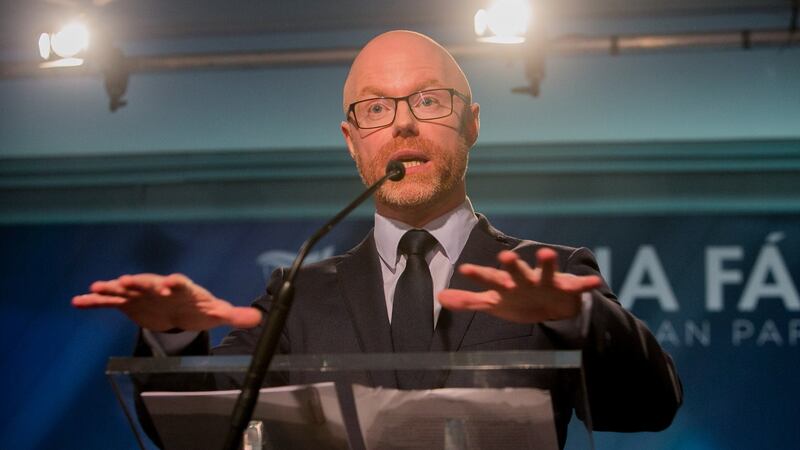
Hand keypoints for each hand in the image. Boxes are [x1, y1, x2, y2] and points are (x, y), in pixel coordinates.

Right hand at [72, 273, 261, 331]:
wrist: (181, 310)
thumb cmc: (199, 308)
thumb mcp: (217, 313)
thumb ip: (234, 315)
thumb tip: (258, 318)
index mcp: (182, 288)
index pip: (179, 283)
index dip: (174, 283)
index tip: (169, 283)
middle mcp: (159, 287)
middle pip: (148, 282)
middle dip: (137, 281)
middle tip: (124, 281)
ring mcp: (142, 294)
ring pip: (125, 289)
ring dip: (111, 288)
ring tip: (96, 287)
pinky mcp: (129, 303)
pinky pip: (109, 302)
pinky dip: (95, 301)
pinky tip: (77, 301)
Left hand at [438, 248, 602, 323]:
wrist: (553, 307)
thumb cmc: (520, 302)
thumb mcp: (494, 303)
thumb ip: (469, 300)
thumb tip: (440, 298)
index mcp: (507, 285)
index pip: (490, 279)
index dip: (478, 275)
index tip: (464, 269)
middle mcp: (526, 280)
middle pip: (517, 273)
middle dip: (511, 266)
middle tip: (505, 256)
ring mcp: (547, 283)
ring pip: (547, 273)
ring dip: (547, 264)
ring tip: (547, 253)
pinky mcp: (568, 289)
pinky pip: (578, 287)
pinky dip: (585, 284)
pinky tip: (594, 283)